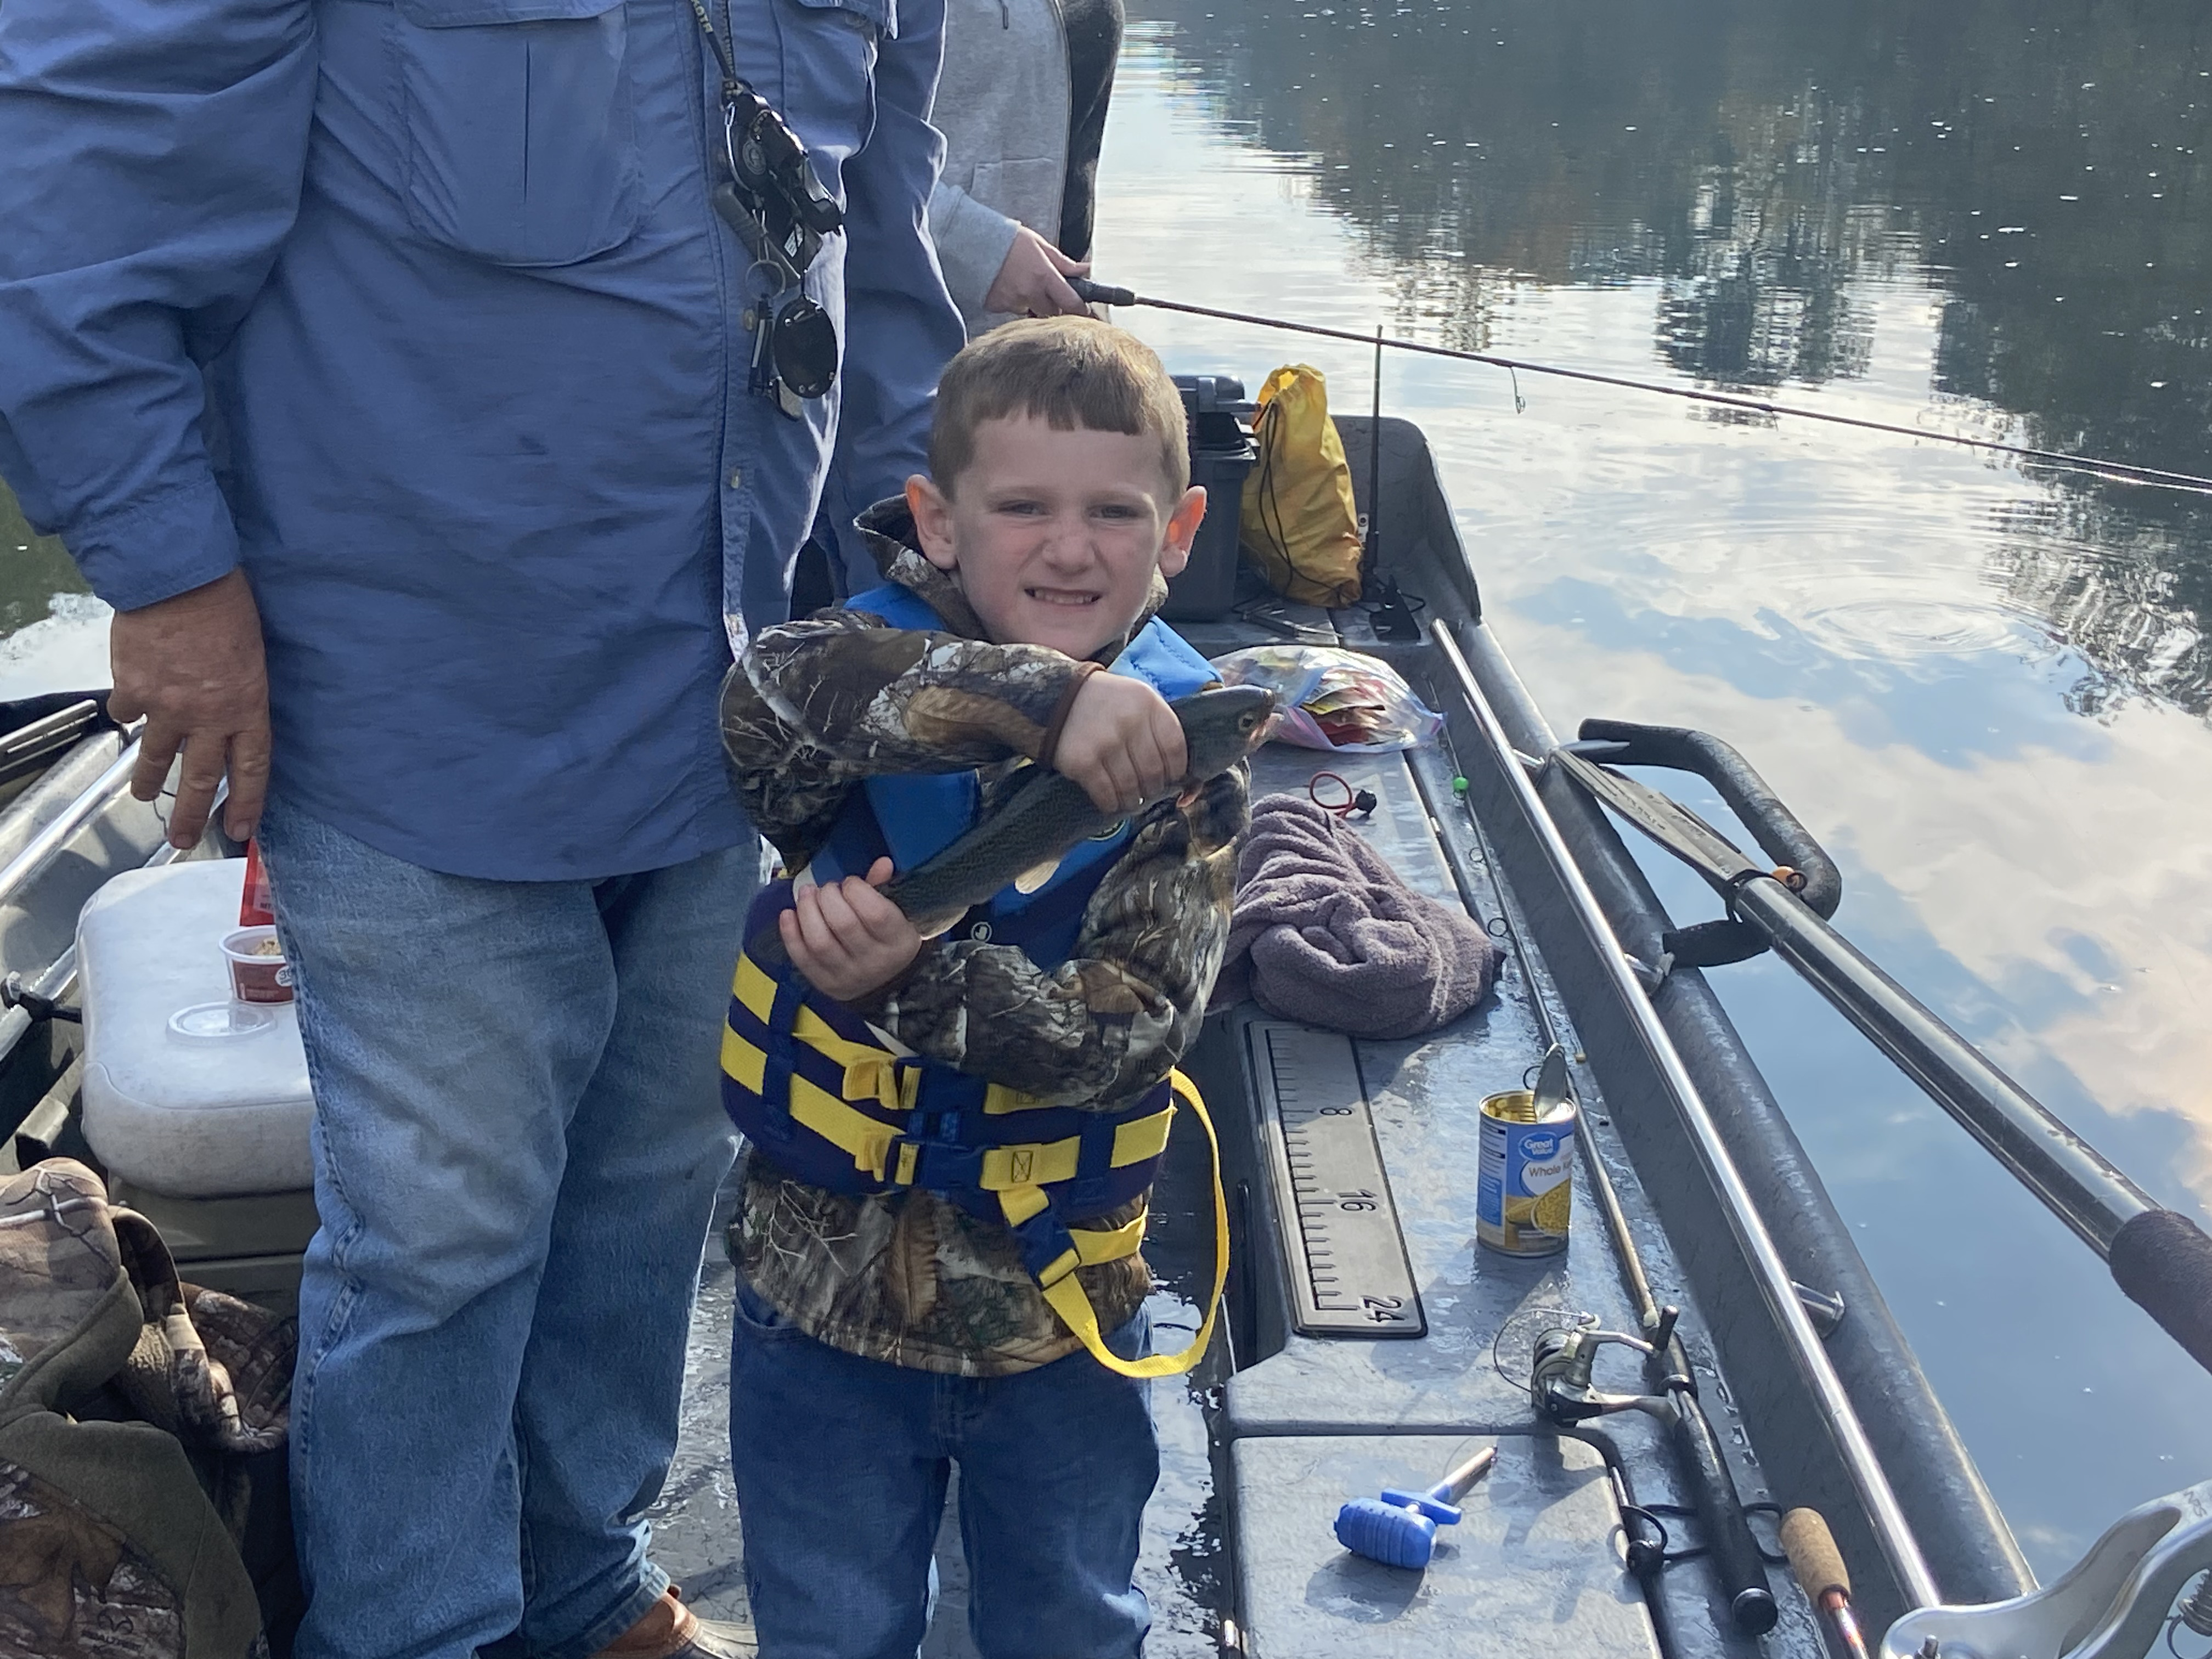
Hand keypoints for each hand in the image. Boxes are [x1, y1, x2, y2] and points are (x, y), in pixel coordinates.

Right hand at [107, 568, 271, 847]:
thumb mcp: (253, 655)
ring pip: (156, 756)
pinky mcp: (132, 689)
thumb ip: (240, 692)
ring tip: (144, 796)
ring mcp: (166, 707)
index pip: (251, 768)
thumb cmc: (227, 608)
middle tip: (183, 838)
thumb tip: (229, 712)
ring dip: (148, 779)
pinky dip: (127, 713)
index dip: (247, 801)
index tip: (240, 828)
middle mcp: (207, 716)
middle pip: (201, 778)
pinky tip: (126, 714)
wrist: (178, 580)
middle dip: (192, 813)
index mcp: (247, 708)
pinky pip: (127, 711)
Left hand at [780, 857, 924, 1002]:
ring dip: (807, 910)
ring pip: (819, 941)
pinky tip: (789, 914)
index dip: (857, 890)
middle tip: (827, 888)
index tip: (851, 883)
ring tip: (807, 894)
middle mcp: (874, 962)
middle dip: (828, 896)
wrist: (885, 980)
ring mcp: (848, 976)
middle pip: (843, 924)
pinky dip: (790, 933)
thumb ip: (884, 887)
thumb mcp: (896, 913)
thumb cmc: (888, 937)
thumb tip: (882, 863)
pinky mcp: (825, 983)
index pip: (875, 913)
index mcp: (898, 940)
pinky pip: (801, 957)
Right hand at [982, 226, 1090, 317]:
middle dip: (1052, 304)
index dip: (1080, 308)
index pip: (1071, 302)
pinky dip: (1012, 301)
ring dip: (1031, 302)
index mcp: (1044, 276)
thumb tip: (1085, 269)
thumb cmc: (1006, 239)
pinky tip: (1005, 285)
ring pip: (1030, 311)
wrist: (971, 240)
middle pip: (1052, 312)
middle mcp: (1029, 292)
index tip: (1083, 310)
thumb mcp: (1039, 244)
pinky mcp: (997, 307)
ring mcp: (1012, 302)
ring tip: (1020, 281)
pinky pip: (1011, 309)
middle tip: (1045, 288)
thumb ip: (1062, 263)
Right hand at [1050, 673, 1186, 815]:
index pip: (1175, 747)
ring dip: (1133, 800)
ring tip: (1131, 800)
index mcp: (1147, 703)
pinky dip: (1111, 803)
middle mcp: (1129, 721)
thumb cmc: (1104, 701)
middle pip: (1154, 771)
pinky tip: (1110, 802)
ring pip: (1131, 787)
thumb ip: (1156, 725)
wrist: (1054, 695)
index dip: (1176, 769)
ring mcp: (1105, 742)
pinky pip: (1105, 794)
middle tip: (1147, 791)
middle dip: (1153, 788)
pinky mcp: (1083, 761)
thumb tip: (1176, 772)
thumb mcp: (1136, 698)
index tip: (1170, 778)